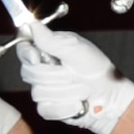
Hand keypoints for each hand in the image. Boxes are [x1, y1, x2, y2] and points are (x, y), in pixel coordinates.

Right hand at [17, 27, 133, 133]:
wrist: (110, 96)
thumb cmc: (96, 70)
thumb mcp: (76, 50)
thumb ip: (51, 40)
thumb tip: (32, 24)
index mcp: (48, 51)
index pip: (24, 48)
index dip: (26, 53)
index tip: (36, 58)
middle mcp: (42, 70)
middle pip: (28, 72)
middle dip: (54, 75)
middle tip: (72, 73)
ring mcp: (43, 90)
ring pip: (38, 92)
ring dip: (65, 91)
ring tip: (81, 89)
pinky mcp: (47, 108)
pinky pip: (45, 108)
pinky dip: (65, 107)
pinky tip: (77, 103)